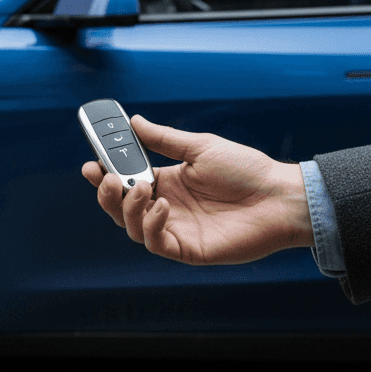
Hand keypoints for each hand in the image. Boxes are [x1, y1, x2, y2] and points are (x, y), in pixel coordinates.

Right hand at [81, 115, 314, 265]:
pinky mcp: (188, 250)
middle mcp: (166, 207)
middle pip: (121, 207)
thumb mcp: (200, 147)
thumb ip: (164, 139)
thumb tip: (134, 121)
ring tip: (143, 188)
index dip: (104, 175)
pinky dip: (152, 226)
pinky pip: (157, 244)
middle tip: (106, 178)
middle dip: (106, 193)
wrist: (280, 196)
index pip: (125, 181)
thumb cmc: (247, 170)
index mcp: (167, 182)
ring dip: (129, 208)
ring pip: (132, 227)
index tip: (90, 163)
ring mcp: (176, 229)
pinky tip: (162, 207)